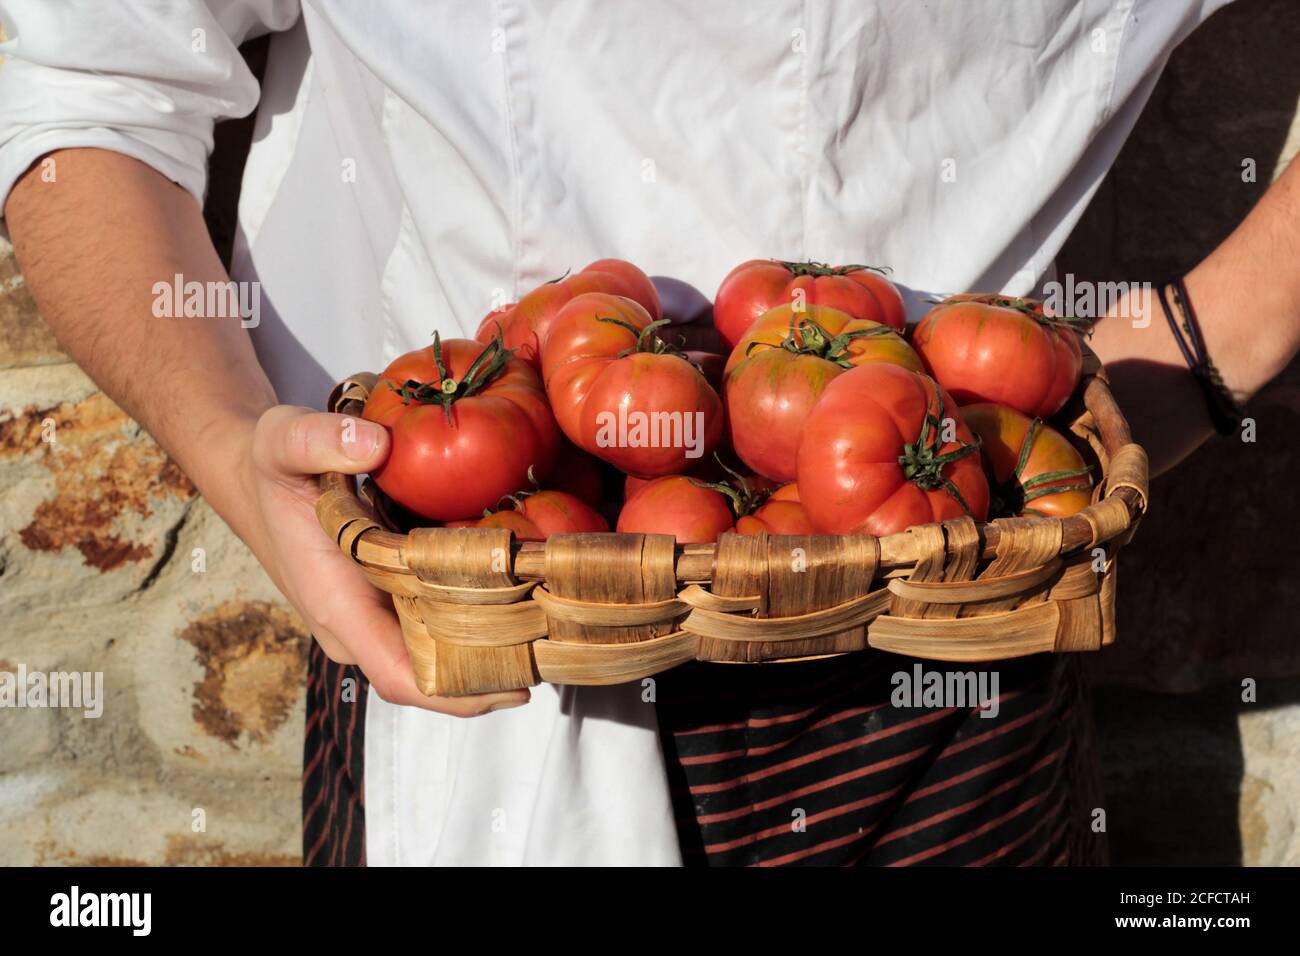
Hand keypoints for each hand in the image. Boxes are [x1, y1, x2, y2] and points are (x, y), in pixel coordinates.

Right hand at [229, 405, 530, 715]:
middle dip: (495, 668)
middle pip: (434, 674)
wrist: (259, 479)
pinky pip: (439, 624)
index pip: (400, 675)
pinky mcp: (390, 601)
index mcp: (338, 605)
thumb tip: (375, 444)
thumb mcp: (283, 438)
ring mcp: (376, 618)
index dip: (459, 693)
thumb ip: (322, 438)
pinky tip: (525, 592)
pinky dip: (480, 617)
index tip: (518, 685)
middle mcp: (360, 626)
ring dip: (494, 645)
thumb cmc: (272, 467)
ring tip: (556, 621)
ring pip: (442, 653)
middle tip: (560, 642)